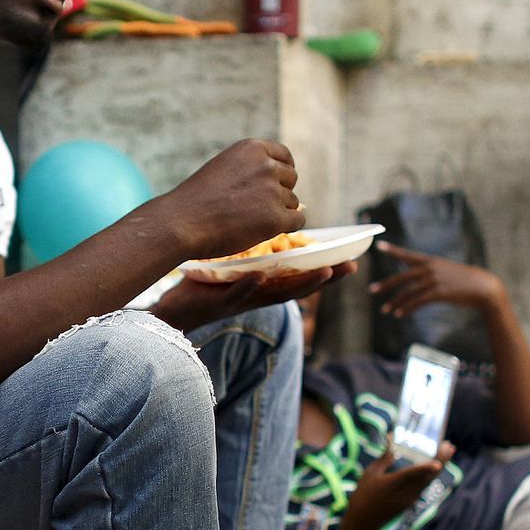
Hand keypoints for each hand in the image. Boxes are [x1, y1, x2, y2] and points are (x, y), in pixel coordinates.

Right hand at [150, 139, 304, 260]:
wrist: (182, 222)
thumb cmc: (196, 200)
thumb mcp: (223, 168)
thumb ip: (248, 168)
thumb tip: (275, 182)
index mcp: (252, 148)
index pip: (284, 156)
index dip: (282, 172)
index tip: (278, 185)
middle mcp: (266, 166)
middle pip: (291, 179)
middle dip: (280, 193)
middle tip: (258, 208)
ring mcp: (273, 191)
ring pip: (292, 202)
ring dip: (277, 212)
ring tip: (249, 222)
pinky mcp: (276, 217)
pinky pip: (297, 220)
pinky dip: (286, 227)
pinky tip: (268, 231)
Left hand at [152, 261, 357, 332]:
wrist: (176, 306)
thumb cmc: (206, 284)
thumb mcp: (236, 265)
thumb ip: (254, 251)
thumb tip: (270, 223)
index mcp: (267, 284)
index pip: (302, 275)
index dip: (328, 267)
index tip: (353, 257)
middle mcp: (261, 294)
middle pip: (300, 286)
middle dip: (328, 278)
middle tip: (352, 266)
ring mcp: (244, 299)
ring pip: (278, 293)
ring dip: (302, 284)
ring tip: (324, 272)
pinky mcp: (221, 301)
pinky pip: (237, 293)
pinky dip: (249, 286)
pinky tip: (258, 275)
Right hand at [339, 447, 447, 529]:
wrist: (365, 521)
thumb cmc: (364, 494)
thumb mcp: (371, 473)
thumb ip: (384, 458)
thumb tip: (392, 441)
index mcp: (392, 484)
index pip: (411, 476)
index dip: (425, 469)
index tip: (437, 464)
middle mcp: (405, 492)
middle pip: (427, 476)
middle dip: (441, 461)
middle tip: (450, 446)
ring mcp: (410, 498)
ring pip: (429, 481)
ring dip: (439, 466)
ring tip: (447, 451)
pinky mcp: (411, 501)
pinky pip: (425, 485)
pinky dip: (432, 474)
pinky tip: (435, 465)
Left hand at [369, 241, 504, 317]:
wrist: (483, 287)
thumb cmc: (465, 280)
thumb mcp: (446, 270)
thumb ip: (431, 271)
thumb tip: (417, 276)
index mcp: (431, 261)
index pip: (407, 255)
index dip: (393, 250)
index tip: (379, 246)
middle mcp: (430, 269)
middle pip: (402, 277)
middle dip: (386, 284)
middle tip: (373, 290)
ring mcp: (434, 280)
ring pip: (408, 292)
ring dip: (395, 302)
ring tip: (385, 310)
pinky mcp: (439, 293)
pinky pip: (418, 302)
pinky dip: (407, 308)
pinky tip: (399, 314)